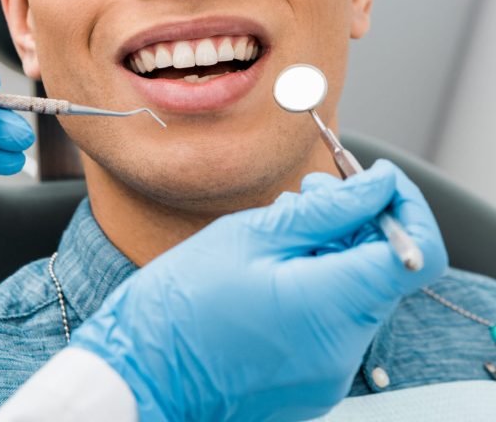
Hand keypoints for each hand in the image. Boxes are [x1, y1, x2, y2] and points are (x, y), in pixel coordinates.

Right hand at [72, 160, 447, 421]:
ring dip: (336, 248)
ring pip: (360, 290)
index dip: (403, 205)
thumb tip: (379, 184)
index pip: (415, 253)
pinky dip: (321, 281)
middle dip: (359, 220)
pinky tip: (277, 263)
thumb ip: (327, 209)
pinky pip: (337, 318)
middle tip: (311, 192)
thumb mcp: (251, 235)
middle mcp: (342, 349)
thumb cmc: (181, 302)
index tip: (374, 178)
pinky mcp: (313, 379)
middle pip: (385, 268)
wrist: (141, 374)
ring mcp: (329, 371)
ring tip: (283, 225)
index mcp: (330, 308)